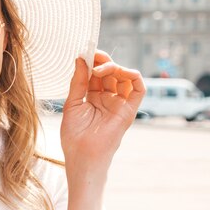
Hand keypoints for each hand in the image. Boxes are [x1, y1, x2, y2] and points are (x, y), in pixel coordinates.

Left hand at [60, 50, 145, 175]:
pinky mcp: (130, 110)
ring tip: (100, 69)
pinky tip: (119, 71)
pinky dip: (132, 75)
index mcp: (92, 98)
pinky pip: (138, 88)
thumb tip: (80, 59)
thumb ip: (78, 82)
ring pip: (124, 77)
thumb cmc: (74, 136)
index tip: (85, 53)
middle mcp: (107, 99)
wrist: (82, 155)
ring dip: (114, 67)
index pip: (96, 75)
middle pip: (110, 73)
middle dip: (102, 62)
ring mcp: (119, 104)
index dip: (92, 63)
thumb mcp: (72, 104)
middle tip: (93, 56)